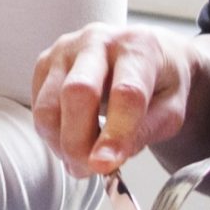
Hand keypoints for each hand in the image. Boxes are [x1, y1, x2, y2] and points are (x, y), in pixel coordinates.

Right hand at [30, 22, 196, 175]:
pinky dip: (52, 134)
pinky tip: (74, 138)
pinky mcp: (45, 62)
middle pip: (77, 92)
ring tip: (82, 158)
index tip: (106, 166)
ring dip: (61, 143)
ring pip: (49, 105)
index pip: (125, 93)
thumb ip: (145, 132)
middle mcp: (98, 40)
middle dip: (79, 142)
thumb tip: (108, 159)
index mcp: (138, 47)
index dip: (115, 134)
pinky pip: (38, 108)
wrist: (148, 55)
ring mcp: (66, 49)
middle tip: (90, 170)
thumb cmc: (161, 83)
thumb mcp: (171, 110)